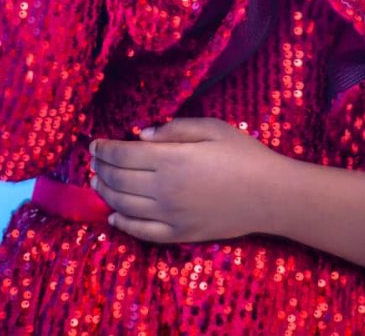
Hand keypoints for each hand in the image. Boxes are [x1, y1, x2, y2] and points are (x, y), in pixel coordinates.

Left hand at [90, 117, 284, 242]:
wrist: (270, 195)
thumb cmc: (243, 155)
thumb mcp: (212, 129)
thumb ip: (175, 129)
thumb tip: (141, 135)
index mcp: (171, 160)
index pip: (124, 154)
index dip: (105, 149)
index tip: (95, 143)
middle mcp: (164, 189)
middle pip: (119, 180)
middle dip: (101, 169)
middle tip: (94, 161)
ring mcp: (170, 215)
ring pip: (124, 205)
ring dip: (105, 192)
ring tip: (97, 182)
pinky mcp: (179, 234)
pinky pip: (142, 232)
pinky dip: (123, 224)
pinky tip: (114, 216)